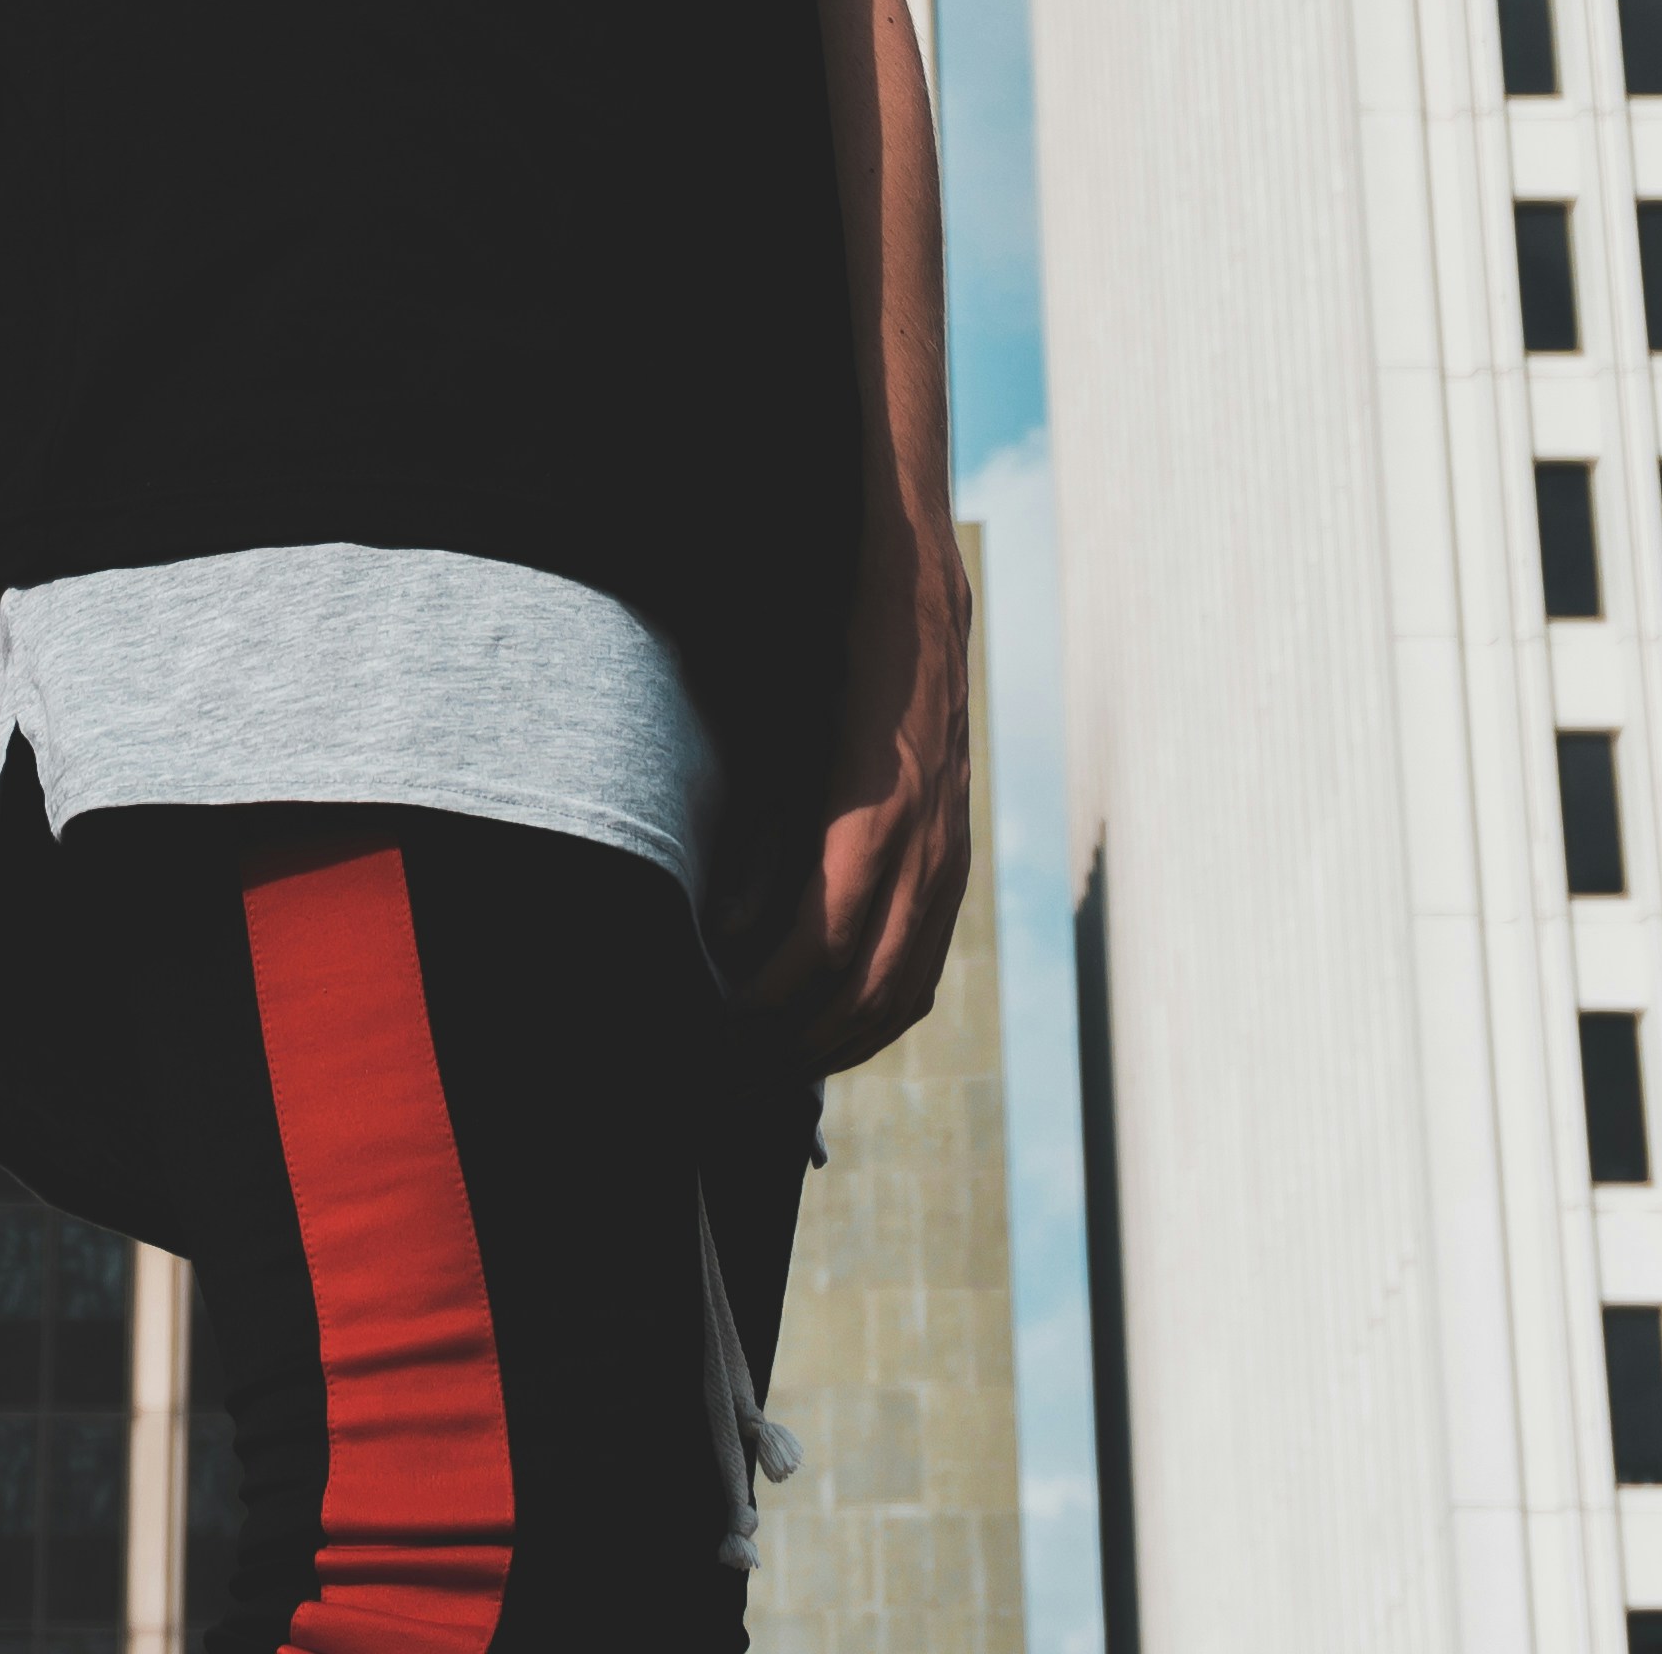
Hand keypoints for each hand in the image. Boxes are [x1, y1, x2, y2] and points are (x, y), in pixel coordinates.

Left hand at [739, 517, 973, 1071]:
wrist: (913, 592)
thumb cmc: (825, 651)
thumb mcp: (776, 732)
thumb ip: (760, 838)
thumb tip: (727, 936)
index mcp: (874, 814)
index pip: (820, 948)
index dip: (762, 1002)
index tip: (707, 1023)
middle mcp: (924, 846)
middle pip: (862, 988)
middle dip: (788, 1042)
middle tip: (721, 1068)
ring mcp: (948, 855)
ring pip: (900, 989)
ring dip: (834, 1045)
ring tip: (767, 1069)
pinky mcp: (953, 857)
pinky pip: (925, 964)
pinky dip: (878, 1017)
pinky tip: (833, 1035)